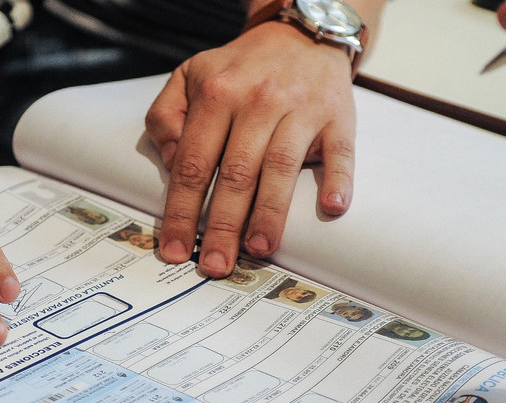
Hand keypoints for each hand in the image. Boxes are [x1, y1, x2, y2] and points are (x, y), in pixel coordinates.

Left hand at [145, 20, 356, 276]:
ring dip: (269, 213)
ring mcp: (301, 110)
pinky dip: (337, 180)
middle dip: (221, 225)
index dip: (181, 210)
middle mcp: (259, 101)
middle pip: (236, 174)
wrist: (302, 36)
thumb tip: (169, 159)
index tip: (174, 248)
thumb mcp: (189, 76)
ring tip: (258, 249)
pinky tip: (332, 208)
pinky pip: (340, 152)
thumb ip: (166, 116)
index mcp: (218, 95)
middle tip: (214, 264)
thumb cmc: (241, 69)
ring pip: (281, 168)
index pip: (193, 163)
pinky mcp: (338, 117)